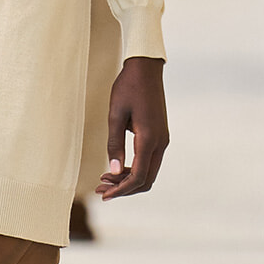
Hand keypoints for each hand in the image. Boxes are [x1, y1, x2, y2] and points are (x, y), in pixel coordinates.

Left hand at [96, 56, 168, 200]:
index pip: (137, 177)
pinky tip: (116, 167)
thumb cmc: (128, 88)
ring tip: (104, 179)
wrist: (146, 69)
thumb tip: (112, 171)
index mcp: (149, 139)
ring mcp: (162, 140)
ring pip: (148, 173)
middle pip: (145, 180)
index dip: (120, 190)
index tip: (103, 195)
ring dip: (128, 180)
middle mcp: (160, 143)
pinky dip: (134, 170)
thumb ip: (114, 144)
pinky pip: (149, 162)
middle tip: (100, 188)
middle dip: (124, 189)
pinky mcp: (160, 136)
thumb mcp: (115, 115)